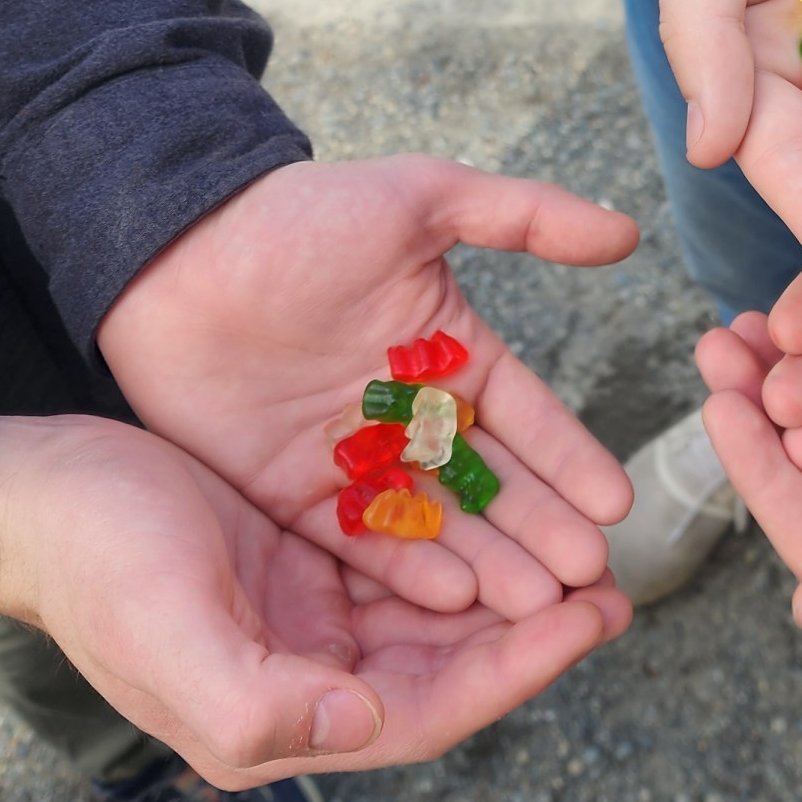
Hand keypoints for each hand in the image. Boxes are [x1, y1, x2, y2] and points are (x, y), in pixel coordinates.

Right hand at [0, 414, 628, 785]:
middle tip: (615, 583)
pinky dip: (455, 541)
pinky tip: (504, 511)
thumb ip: (263, 700)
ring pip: (434, 613)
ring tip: (583, 551)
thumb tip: (366, 718)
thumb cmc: (96, 563)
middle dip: (532, 630)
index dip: (518, 670)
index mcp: (282, 717)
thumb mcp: (171, 633)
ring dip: (507, 587)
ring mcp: (303, 617)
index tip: (592, 620)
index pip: (431, 709)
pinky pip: (400, 558)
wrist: (32, 491)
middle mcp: (304, 678)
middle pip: (449, 665)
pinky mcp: (299, 556)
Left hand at [98, 157, 638, 620]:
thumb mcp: (419, 197)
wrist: (172, 249)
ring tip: (543, 603)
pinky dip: (410, 569)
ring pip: (440, 521)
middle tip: (594, 577)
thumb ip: (526, 215)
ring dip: (493, 562)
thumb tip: (629, 233)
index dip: (572, 461)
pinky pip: (364, 540)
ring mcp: (357, 461)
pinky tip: (459, 600)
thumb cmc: (299, 215)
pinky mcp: (296, 495)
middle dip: (545, 530)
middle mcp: (413, 417)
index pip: (529, 418)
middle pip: (494, 484)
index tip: (617, 506)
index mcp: (451, 353)